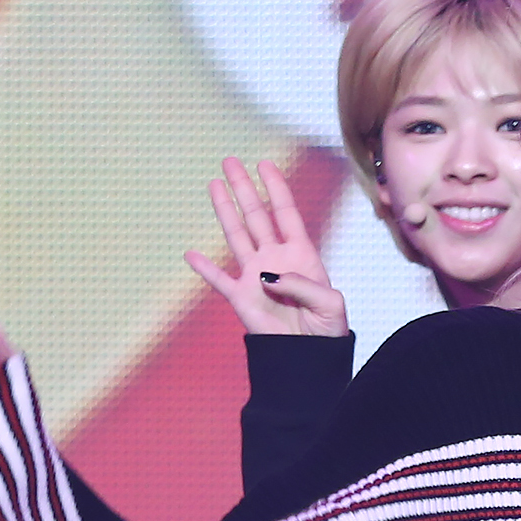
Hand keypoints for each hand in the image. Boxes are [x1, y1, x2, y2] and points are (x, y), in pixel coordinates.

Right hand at [186, 157, 347, 337]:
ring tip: (214, 185)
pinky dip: (204, 268)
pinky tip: (190, 255)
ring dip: (225, 211)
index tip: (264, 164)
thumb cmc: (327, 331)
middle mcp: (275, 259)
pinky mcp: (241, 298)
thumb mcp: (329, 304)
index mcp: (300, 254)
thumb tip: (267, 276)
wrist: (309, 358)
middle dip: (244, 188)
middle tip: (230, 162)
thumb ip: (303, 285)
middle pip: (256, 216)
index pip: (285, 213)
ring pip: (236, 236)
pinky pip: (219, 280)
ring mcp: (255, 276)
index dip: (276, 188)